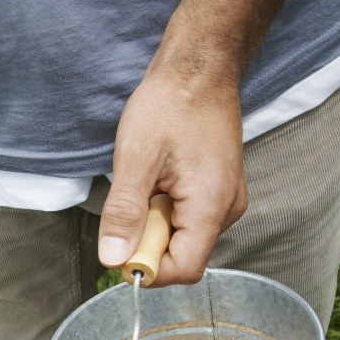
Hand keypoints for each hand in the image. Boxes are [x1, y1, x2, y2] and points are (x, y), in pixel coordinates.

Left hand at [97, 70, 248, 285]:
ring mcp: (222, 201)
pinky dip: (161, 208)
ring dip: (152, 221)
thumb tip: (113, 259)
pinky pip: (183, 218)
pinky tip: (156, 178)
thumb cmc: (169, 105)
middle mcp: (226, 210)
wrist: (197, 71)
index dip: (147, 267)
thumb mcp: (136, 158)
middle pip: (181, 255)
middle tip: (134, 196)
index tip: (119, 245)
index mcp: (212, 206)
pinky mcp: (214, 193)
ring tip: (147, 180)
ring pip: (180, 237)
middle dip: (147, 239)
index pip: (184, 269)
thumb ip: (125, 213)